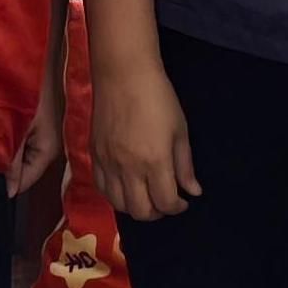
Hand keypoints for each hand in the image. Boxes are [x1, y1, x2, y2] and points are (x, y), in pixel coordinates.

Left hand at [7, 68, 65, 198]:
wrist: (36, 51)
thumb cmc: (29, 86)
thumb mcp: (16, 127)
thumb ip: (9, 160)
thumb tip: (7, 192)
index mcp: (48, 150)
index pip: (24, 182)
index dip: (3, 184)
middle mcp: (47, 143)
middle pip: (20, 167)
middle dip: (0, 164)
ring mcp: (40, 129)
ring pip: (16, 150)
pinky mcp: (32, 116)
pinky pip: (15, 134)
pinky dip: (2, 133)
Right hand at [93, 55, 198, 221]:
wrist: (123, 74)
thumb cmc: (159, 98)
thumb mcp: (180, 130)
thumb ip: (185, 165)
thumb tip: (193, 191)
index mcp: (155, 162)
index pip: (165, 202)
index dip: (177, 208)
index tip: (183, 201)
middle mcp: (129, 169)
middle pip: (140, 211)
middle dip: (157, 213)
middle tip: (165, 202)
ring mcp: (108, 164)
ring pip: (118, 205)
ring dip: (135, 207)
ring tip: (146, 196)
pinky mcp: (94, 155)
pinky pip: (101, 188)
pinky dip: (115, 195)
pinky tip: (125, 187)